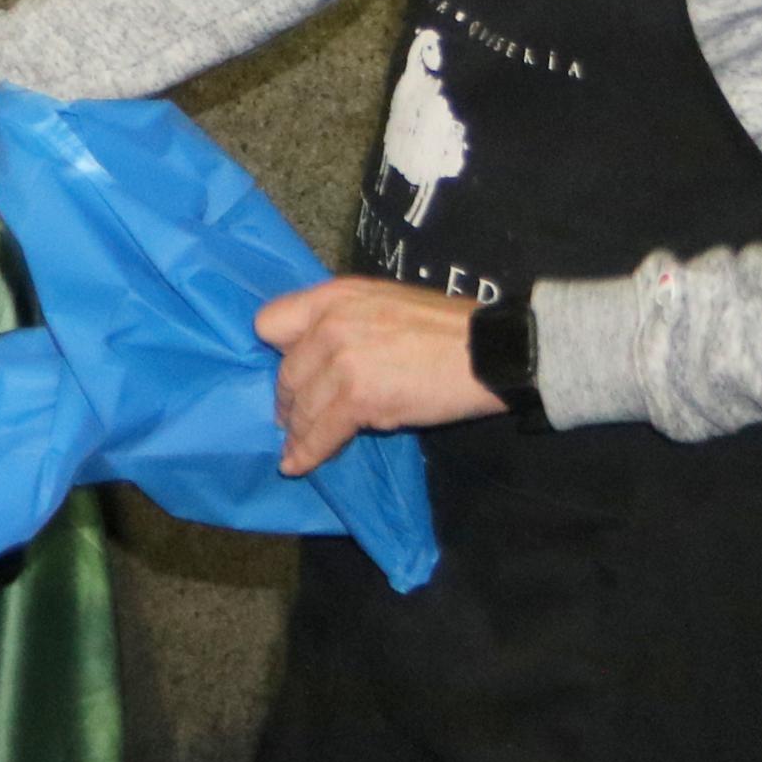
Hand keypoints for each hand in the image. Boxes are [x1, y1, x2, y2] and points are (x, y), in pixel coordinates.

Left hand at [258, 275, 498, 473]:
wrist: (491, 351)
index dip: (277, 351)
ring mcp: (341, 360)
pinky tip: (297, 465)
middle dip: (287, 399)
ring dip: (297, 432)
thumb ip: (345, 320)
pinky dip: (308, 453)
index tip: (288, 369)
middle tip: (291, 417)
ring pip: (301, 406)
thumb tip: (321, 350)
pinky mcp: (359, 397)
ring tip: (293, 447)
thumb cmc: (447, 328)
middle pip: (285, 372)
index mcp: (334, 296)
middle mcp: (329, 324)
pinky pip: (321, 432)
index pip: (270, 323)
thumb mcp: (383, 303)